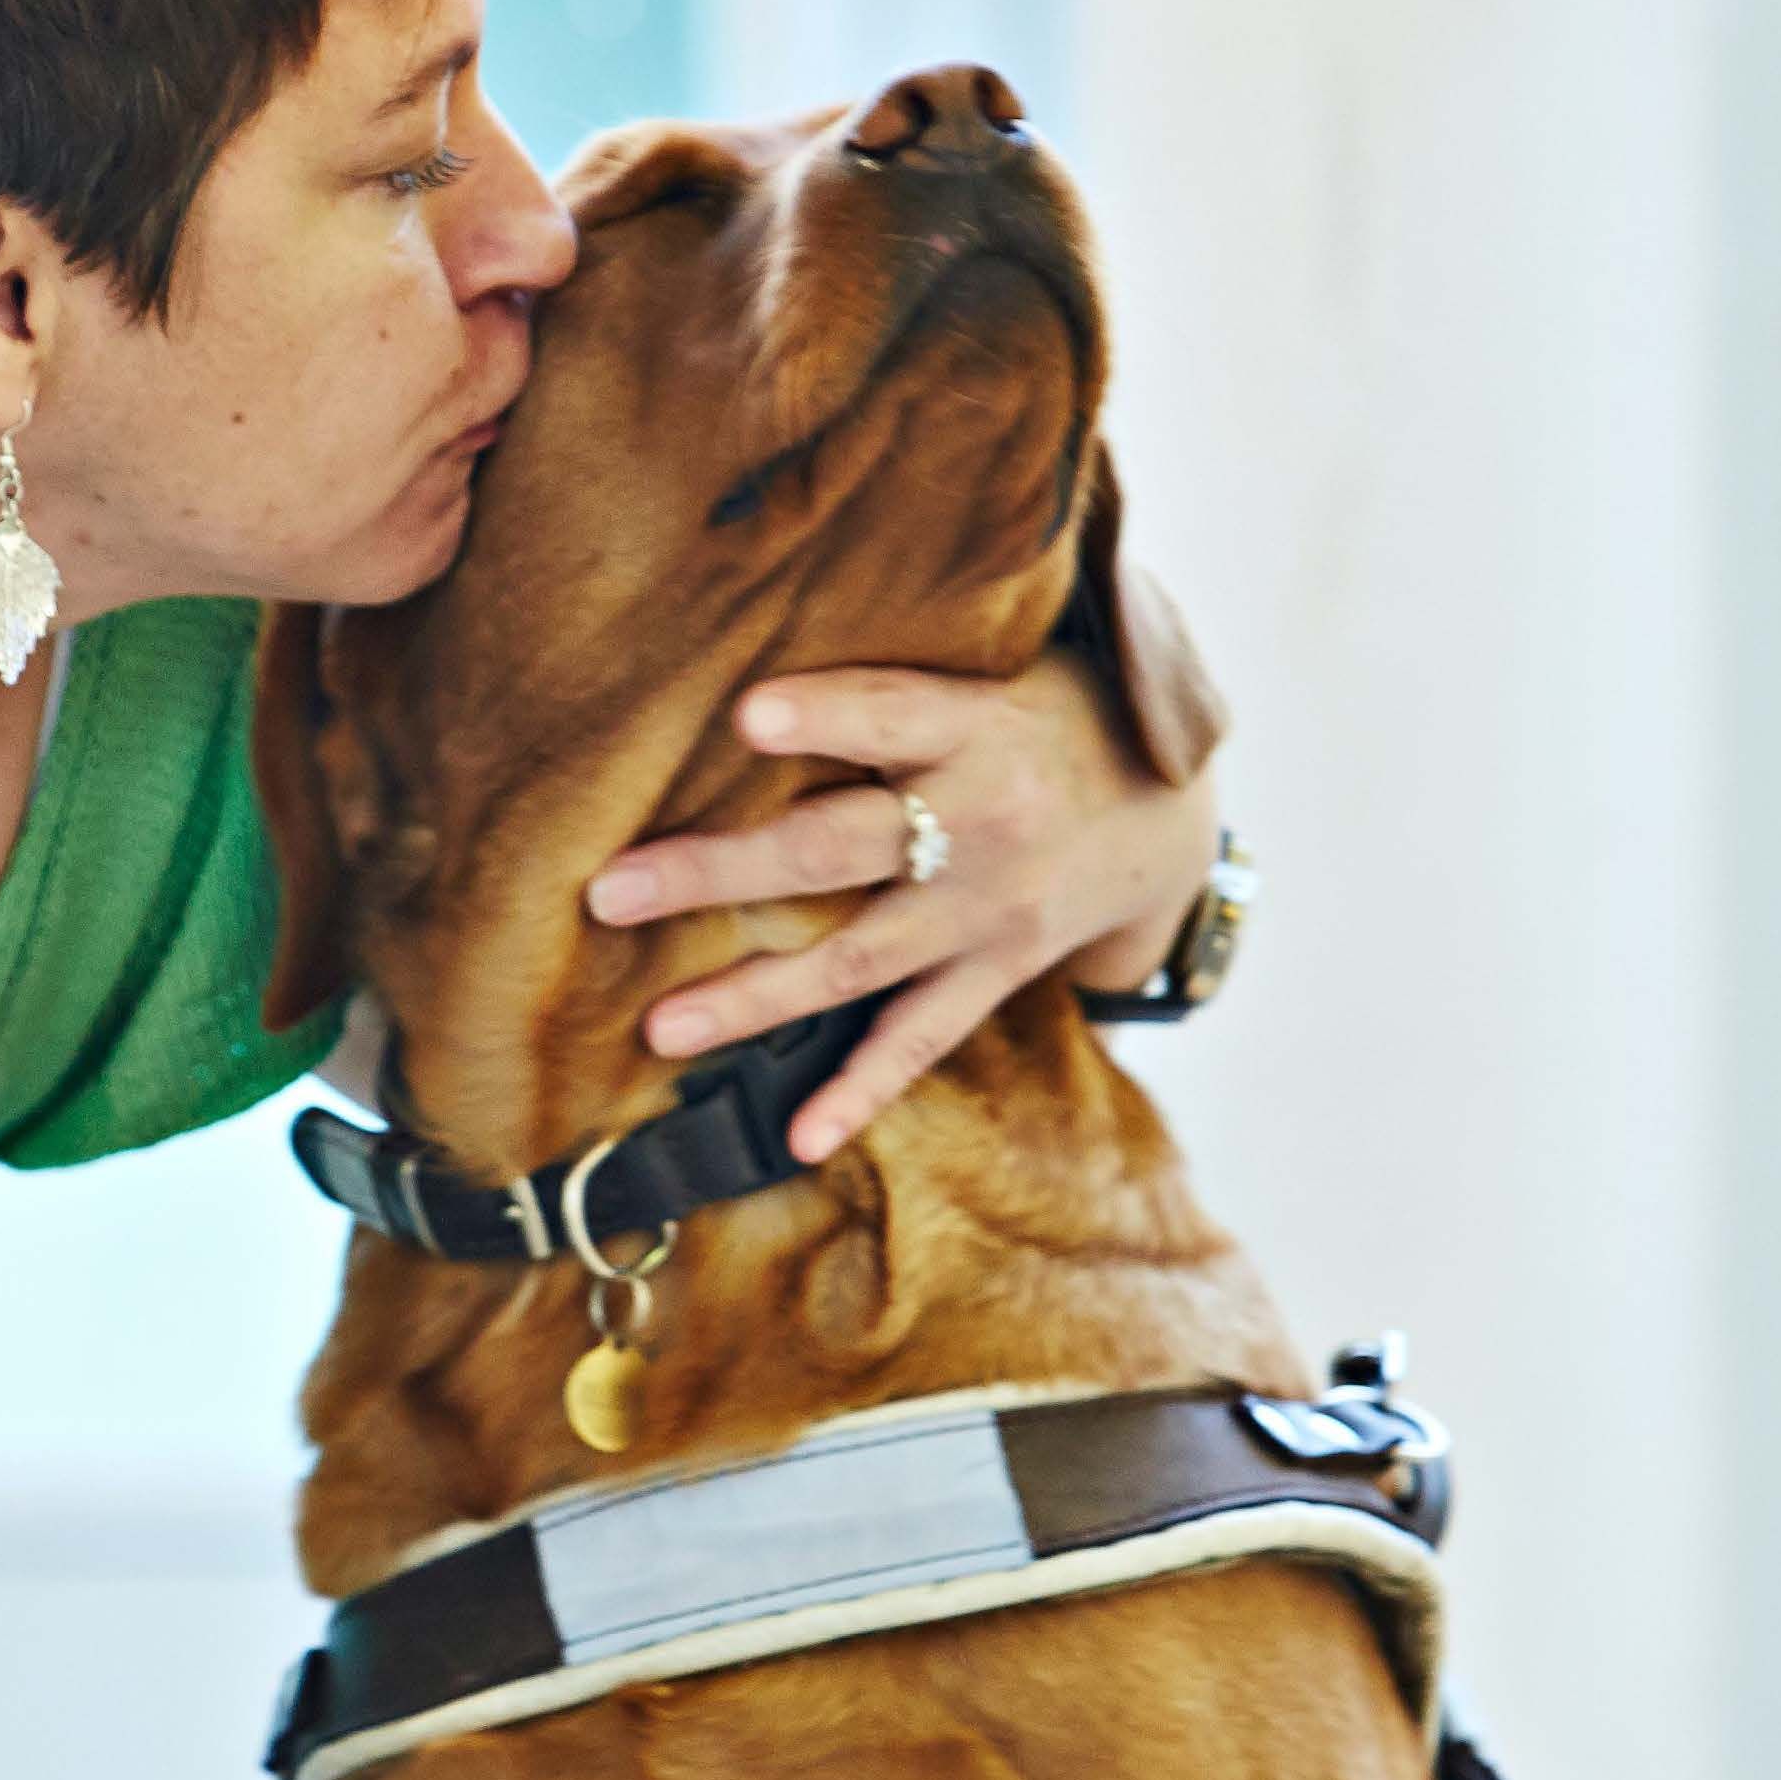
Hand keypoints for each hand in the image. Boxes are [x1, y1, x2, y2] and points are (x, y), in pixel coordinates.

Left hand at [585, 657, 1224, 1160]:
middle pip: (836, 846)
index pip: (893, 712)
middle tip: (612, 889)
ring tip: (661, 1026)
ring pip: (858, 959)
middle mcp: (986, 822)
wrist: (1168, 815)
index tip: (745, 715)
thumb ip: (907, 664)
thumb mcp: (1003, 664)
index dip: (825, 715)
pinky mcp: (996, 971)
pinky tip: (804, 1138)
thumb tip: (760, 641)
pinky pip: (921, 1040)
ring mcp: (990, 911)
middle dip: (720, 870)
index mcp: (980, 725)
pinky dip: (863, 1092)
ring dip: (755, 997)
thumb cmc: (1048, 713)